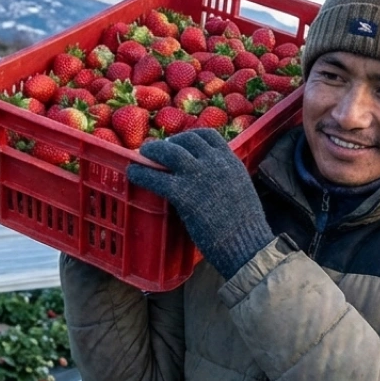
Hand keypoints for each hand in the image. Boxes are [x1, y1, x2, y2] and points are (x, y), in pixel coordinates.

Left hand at [128, 129, 274, 279]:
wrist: (246, 245)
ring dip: (153, 151)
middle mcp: (215, 163)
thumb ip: (226, 179)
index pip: (208, 136)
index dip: (190, 137)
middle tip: (158, 150)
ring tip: (142, 155)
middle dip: (170, 142)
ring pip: (169, 152)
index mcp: (231, 162)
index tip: (181, 142)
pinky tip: (133, 173)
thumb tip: (213, 182)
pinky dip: (141, 173)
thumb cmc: (246, 226)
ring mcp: (198, 176)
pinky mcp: (183, 193)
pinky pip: (156, 177)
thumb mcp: (241, 190)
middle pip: (186, 140)